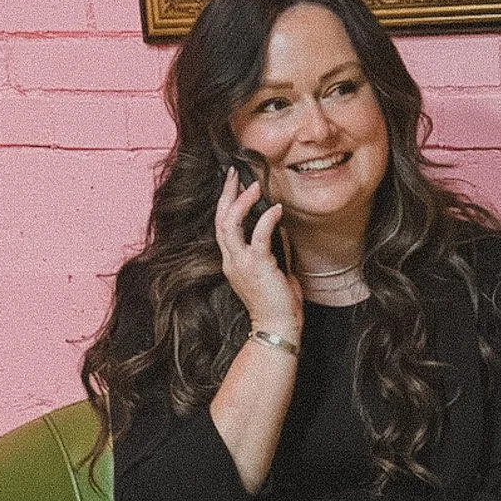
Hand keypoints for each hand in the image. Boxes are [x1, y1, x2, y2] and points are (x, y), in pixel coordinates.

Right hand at [214, 166, 300, 333]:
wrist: (277, 327)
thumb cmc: (278, 304)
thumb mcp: (274, 270)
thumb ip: (274, 248)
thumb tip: (279, 226)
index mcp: (232, 262)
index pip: (223, 227)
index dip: (227, 204)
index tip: (235, 185)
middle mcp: (231, 260)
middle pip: (221, 220)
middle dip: (227, 194)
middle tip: (235, 174)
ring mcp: (240, 263)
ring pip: (231, 223)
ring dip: (242, 201)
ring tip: (254, 185)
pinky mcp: (256, 266)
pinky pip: (258, 235)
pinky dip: (266, 219)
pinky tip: (276, 209)